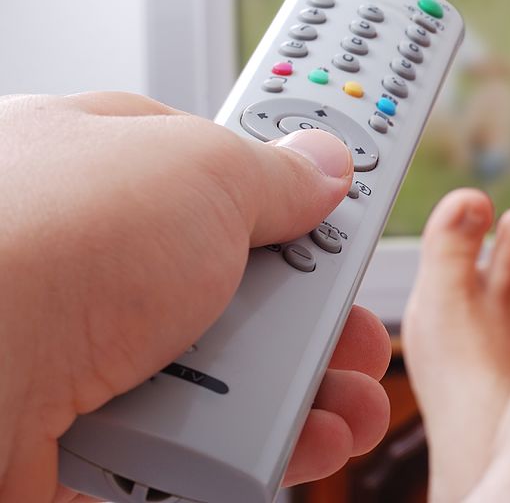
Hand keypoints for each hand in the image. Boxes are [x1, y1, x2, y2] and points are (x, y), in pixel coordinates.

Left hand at [0, 93, 390, 501]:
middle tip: (356, 332)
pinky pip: (196, 446)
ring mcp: (89, 355)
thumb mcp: (197, 171)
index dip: (295, 201)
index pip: (226, 183)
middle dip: (316, 318)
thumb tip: (322, 166)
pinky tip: (298, 444)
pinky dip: (256, 452)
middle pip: (238, 289)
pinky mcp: (91, 440)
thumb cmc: (44, 244)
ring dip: (304, 395)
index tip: (348, 217)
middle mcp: (96, 266)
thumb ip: (272, 170)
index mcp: (108, 173)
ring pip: (225, 375)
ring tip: (350, 406)